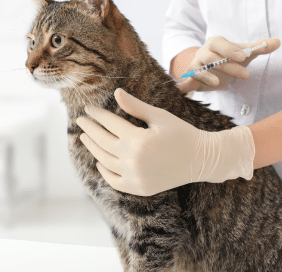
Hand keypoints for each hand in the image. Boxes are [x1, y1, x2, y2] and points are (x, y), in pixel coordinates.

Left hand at [76, 88, 254, 195]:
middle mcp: (133, 160)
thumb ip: (135, 106)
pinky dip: (104, 171)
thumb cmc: (182, 133)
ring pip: (104, 161)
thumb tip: (116, 92)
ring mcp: (135, 177)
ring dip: (92, 148)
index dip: (97, 114)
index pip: (109, 123)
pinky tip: (99, 162)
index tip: (88, 109)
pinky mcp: (139, 188)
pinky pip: (114, 181)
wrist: (201, 159)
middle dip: (89, 129)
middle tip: (80, 121)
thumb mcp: (159, 116)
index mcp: (138, 139)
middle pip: (102, 142)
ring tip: (85, 138)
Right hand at [177, 36, 280, 92]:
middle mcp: (203, 53)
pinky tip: (179, 91)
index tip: (244, 56)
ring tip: (217, 84)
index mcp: (215, 44)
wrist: (209, 66)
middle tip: (246, 75)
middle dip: (227, 66)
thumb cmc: (227, 58)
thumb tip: (278, 42)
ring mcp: (195, 66)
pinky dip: (181, 86)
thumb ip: (259, 48)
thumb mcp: (243, 53)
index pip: (221, 43)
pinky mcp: (191, 79)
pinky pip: (185, 81)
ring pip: (198, 70)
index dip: (231, 49)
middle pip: (212, 57)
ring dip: (206, 76)